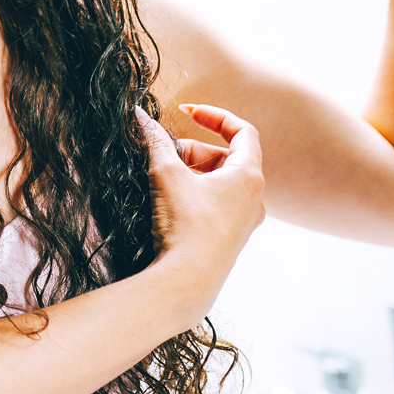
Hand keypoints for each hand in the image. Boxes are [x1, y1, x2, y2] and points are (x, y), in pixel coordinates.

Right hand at [136, 104, 264, 319]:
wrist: (187, 282)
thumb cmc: (184, 225)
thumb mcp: (165, 174)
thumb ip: (155, 141)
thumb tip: (139, 115)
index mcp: (248, 176)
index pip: (242, 131)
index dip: (214, 116)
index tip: (187, 112)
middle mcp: (254, 198)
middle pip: (226, 158)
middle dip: (193, 149)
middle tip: (163, 154)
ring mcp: (244, 222)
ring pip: (220, 183)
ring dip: (192, 173)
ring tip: (162, 180)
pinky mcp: (230, 240)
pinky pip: (216, 205)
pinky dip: (195, 195)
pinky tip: (169, 204)